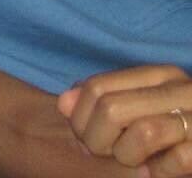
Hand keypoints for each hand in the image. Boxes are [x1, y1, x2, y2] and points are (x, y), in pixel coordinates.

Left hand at [60, 66, 191, 175]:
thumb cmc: (174, 131)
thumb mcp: (138, 109)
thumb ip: (102, 101)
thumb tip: (63, 104)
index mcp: (157, 75)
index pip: (97, 88)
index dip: (79, 118)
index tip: (83, 139)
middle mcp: (179, 88)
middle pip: (112, 109)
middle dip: (97, 140)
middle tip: (104, 153)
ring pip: (143, 133)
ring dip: (128, 156)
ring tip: (133, 162)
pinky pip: (178, 160)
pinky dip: (160, 172)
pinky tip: (157, 172)